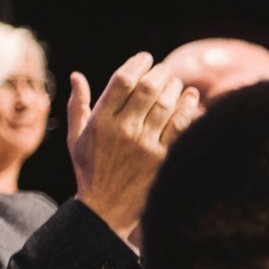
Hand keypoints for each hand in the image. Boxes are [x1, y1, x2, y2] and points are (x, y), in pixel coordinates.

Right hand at [68, 52, 199, 241]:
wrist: (106, 210)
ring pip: (165, 105)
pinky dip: (188, 108)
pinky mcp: (163, 159)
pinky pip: (181, 127)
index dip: (137, 64)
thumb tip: (77, 76)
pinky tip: (192, 97)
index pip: (122, 81)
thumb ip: (78, 106)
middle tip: (164, 69)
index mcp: (100, 122)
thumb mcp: (75, 139)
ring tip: (176, 82)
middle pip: (147, 89)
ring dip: (174, 88)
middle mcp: (123, 130)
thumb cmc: (90, 171)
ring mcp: (145, 145)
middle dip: (158, 73)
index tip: (145, 58)